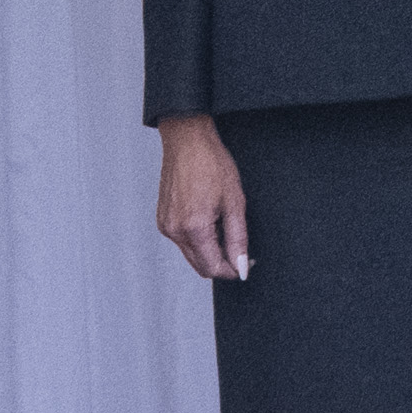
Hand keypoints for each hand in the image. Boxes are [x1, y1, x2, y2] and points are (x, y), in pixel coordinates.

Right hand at [156, 113, 249, 280]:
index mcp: (193, 228)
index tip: (248, 263)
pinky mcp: (163, 219)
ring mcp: (165, 225)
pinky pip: (183, 241)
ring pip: (192, 255)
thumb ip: (238, 239)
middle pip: (200, 266)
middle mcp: (174, 231)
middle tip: (243, 250)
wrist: (188, 142)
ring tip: (226, 227)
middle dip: (223, 263)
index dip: (234, 270)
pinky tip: (211, 221)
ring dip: (211, 251)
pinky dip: (199, 240)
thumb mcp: (235, 203)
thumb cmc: (212, 165)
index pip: (213, 268)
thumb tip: (241, 265)